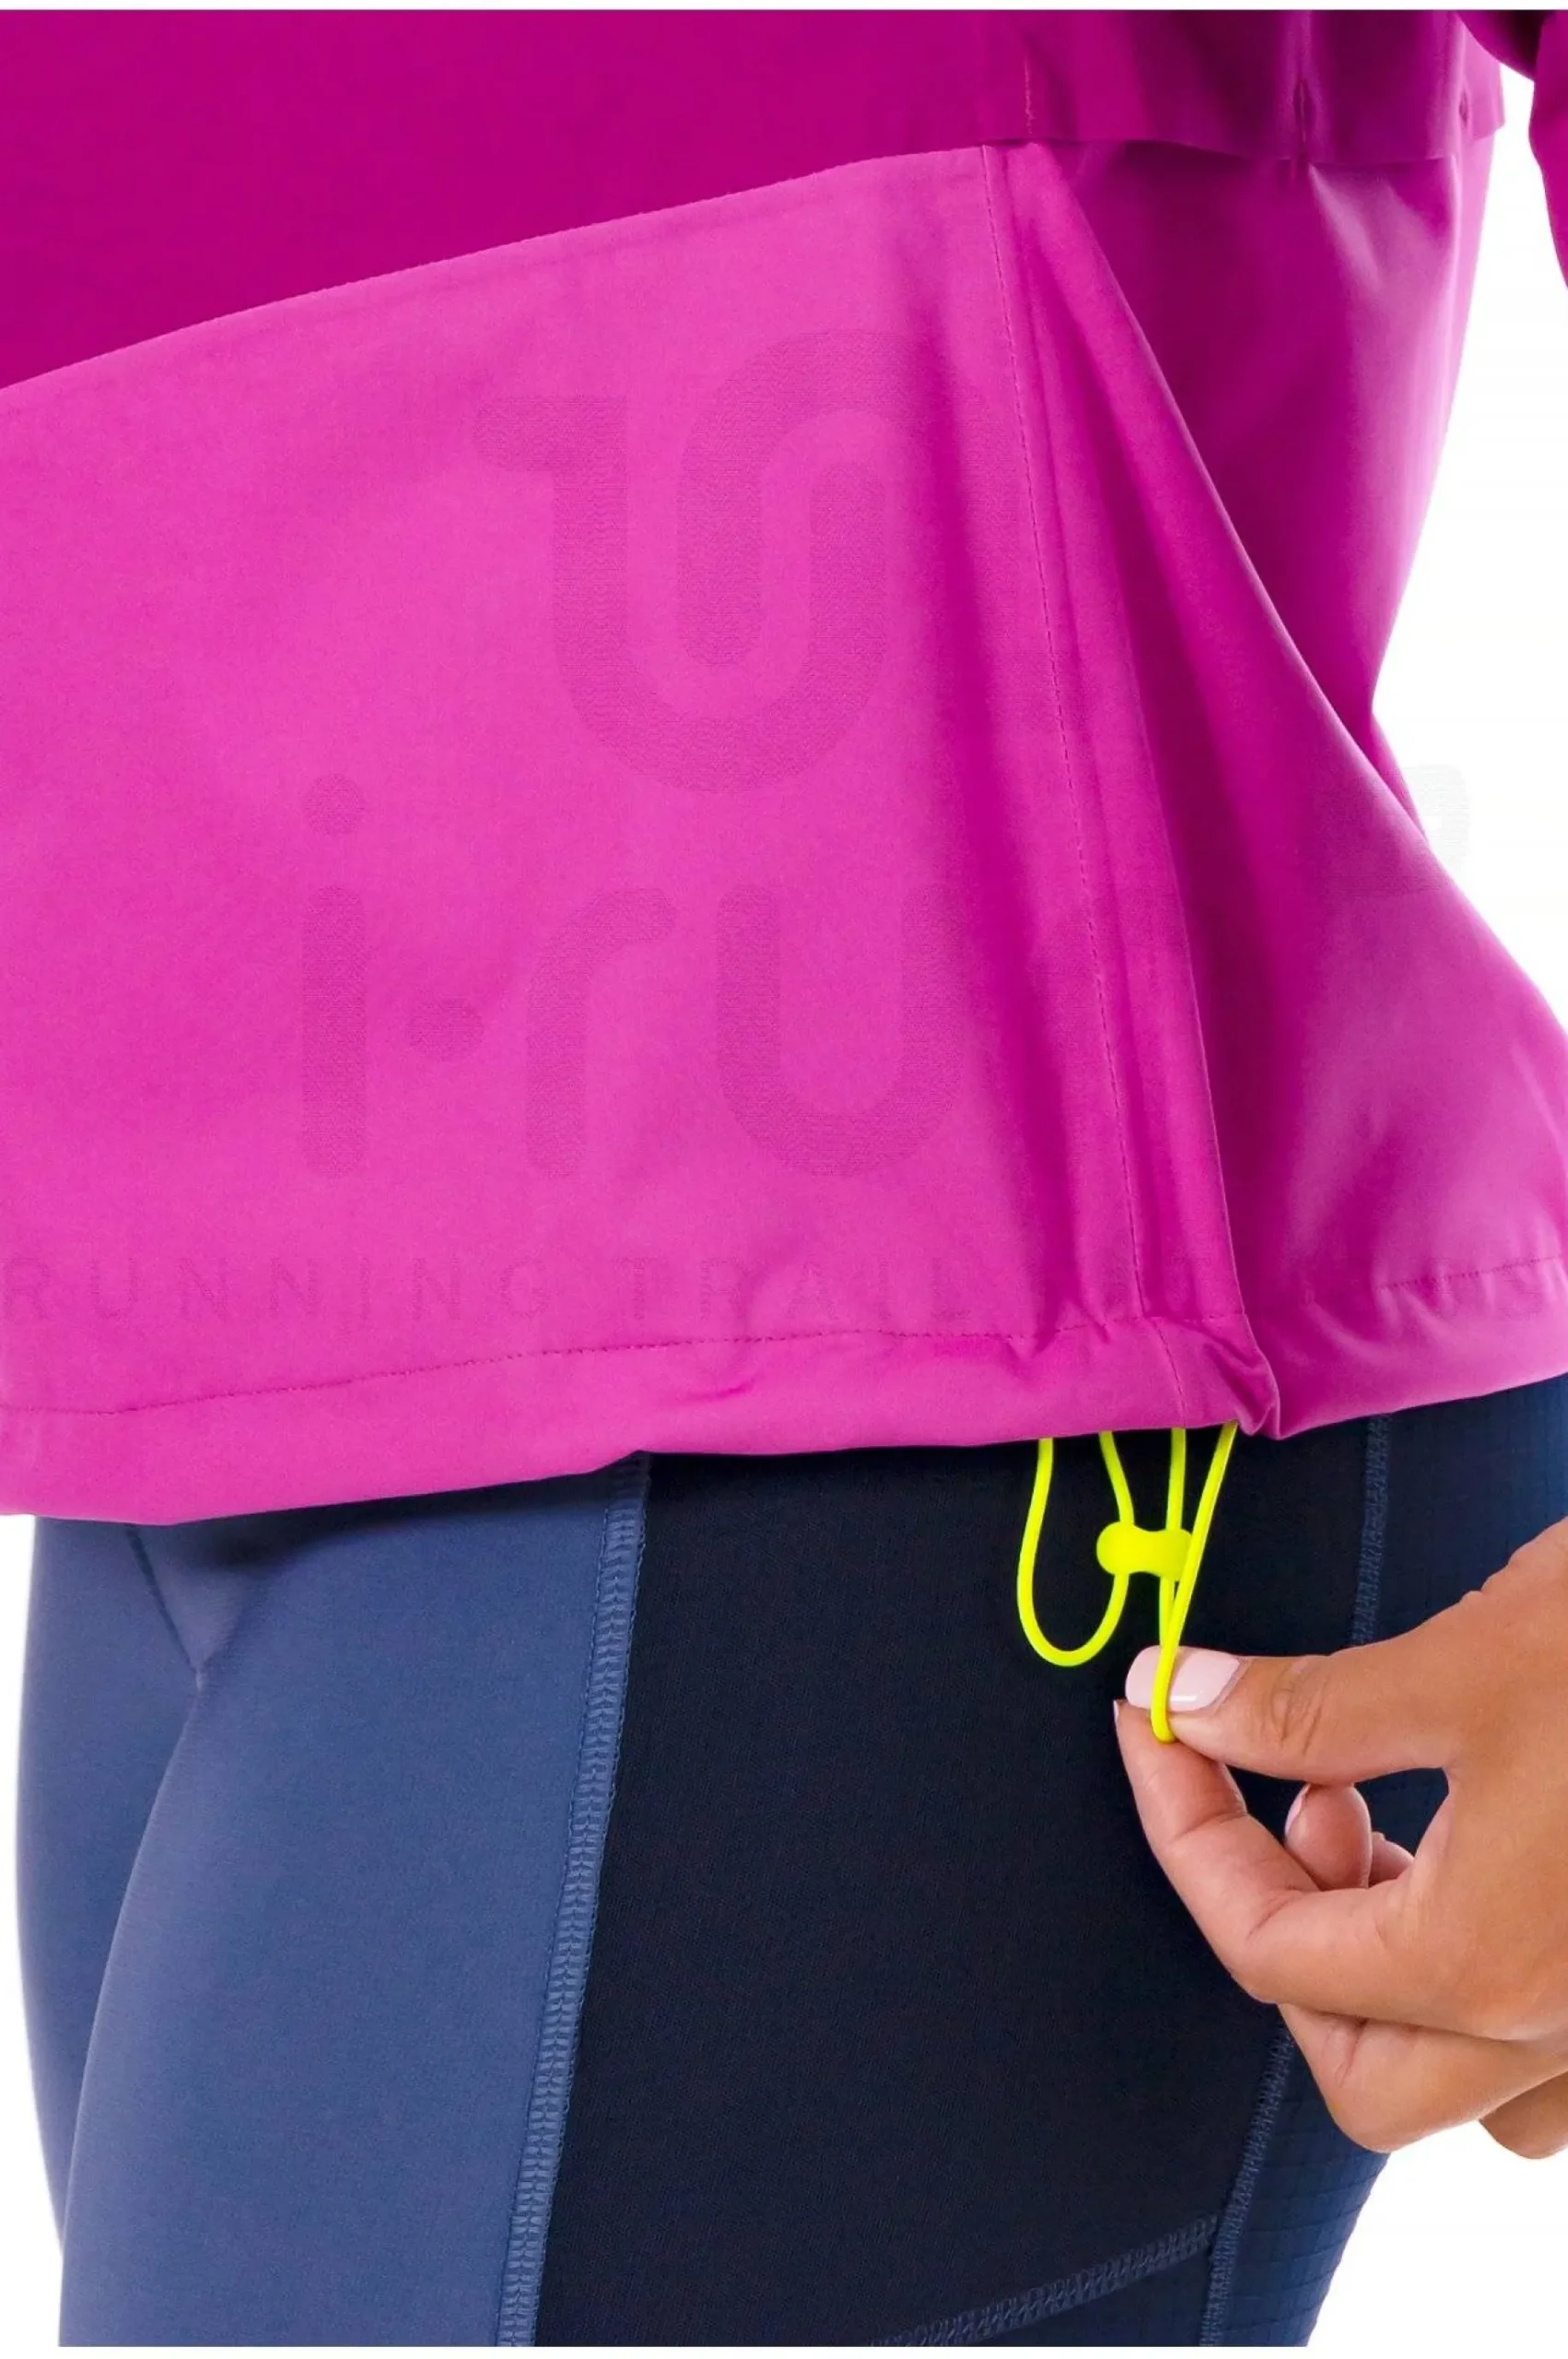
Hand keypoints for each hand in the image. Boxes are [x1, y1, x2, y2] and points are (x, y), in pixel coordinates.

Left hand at [1114, 1513, 1567, 2155]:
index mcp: (1488, 1962)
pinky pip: (1541, 2054)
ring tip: (1374, 1816)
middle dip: (1282, 1940)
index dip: (1185, 1830)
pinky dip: (1471, 1975)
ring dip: (1381, 1968)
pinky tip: (1468, 1849)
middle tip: (1276, 1803)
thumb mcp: (1463, 1661)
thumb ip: (1306, 1709)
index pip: (1266, 1949)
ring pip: (1456, 2080)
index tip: (1156, 1730)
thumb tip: (1180, 1702)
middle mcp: (1560, 2030)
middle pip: (1354, 2068)